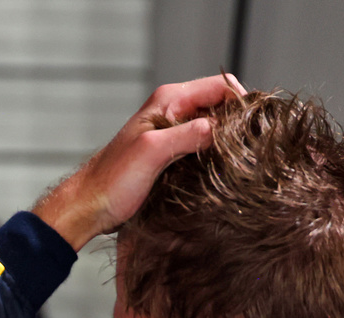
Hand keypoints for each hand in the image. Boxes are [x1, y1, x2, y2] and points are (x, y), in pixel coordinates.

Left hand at [32, 74, 244, 250]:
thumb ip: (186, 135)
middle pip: (221, 106)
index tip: (254, 127)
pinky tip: (223, 171)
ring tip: (241, 161)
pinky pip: (204, 146)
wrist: (89, 205)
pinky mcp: (172, 154)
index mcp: (169, 100)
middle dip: (239, 122)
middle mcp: (173, 111)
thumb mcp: (152, 152)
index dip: (241, 102)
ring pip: (215, 127)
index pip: (220, 86)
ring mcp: (173, 133)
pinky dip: (216, 154)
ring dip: (228, 141)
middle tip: (251, 149)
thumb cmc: (112, 180)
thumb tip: (221, 127)